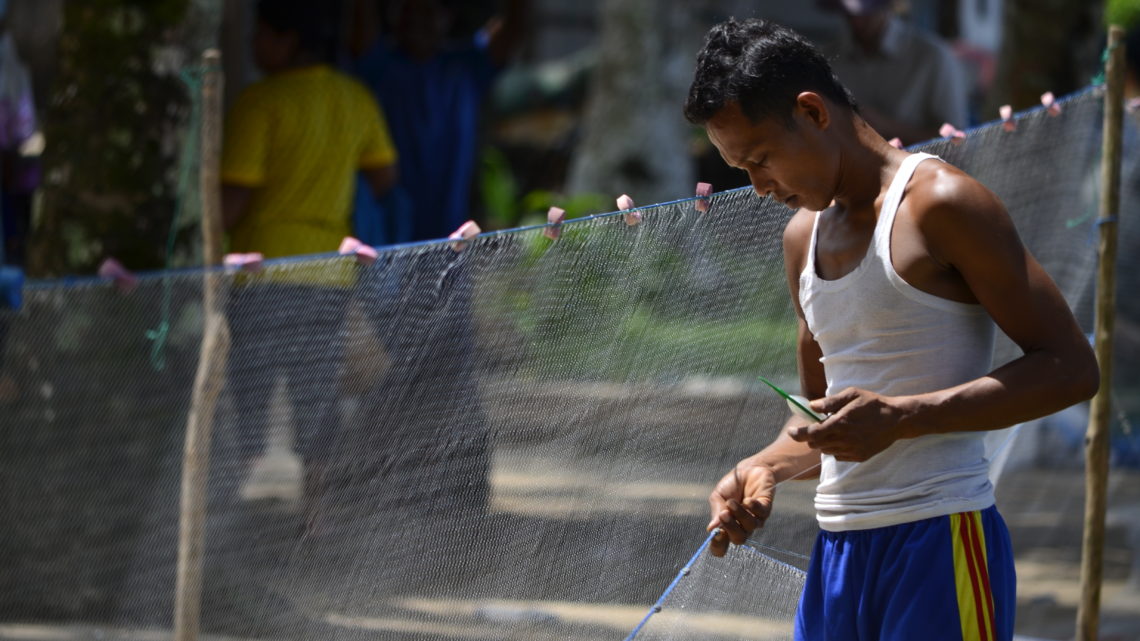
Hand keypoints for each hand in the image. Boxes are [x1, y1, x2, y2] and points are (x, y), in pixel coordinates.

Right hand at [706, 463, 776, 556]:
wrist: (748, 469)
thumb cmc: (732, 485)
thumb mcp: (718, 496)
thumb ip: (716, 511)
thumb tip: (711, 529)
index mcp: (727, 526)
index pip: (722, 546)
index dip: (718, 546)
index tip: (715, 534)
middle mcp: (742, 527)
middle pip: (738, 540)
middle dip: (730, 528)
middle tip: (724, 514)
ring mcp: (755, 519)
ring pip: (750, 527)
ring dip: (739, 514)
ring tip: (732, 502)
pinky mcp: (766, 509)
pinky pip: (761, 514)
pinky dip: (753, 507)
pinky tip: (748, 499)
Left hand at [787, 387, 906, 461]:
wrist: (897, 420)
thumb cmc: (873, 404)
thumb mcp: (852, 394)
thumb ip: (830, 402)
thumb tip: (811, 406)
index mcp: (841, 423)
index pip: (812, 433)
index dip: (798, 434)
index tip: (791, 432)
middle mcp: (845, 439)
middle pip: (816, 444)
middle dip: (811, 436)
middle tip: (816, 426)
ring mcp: (852, 450)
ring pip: (826, 451)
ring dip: (824, 442)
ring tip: (834, 430)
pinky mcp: (859, 457)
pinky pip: (839, 456)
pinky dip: (836, 448)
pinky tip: (845, 438)